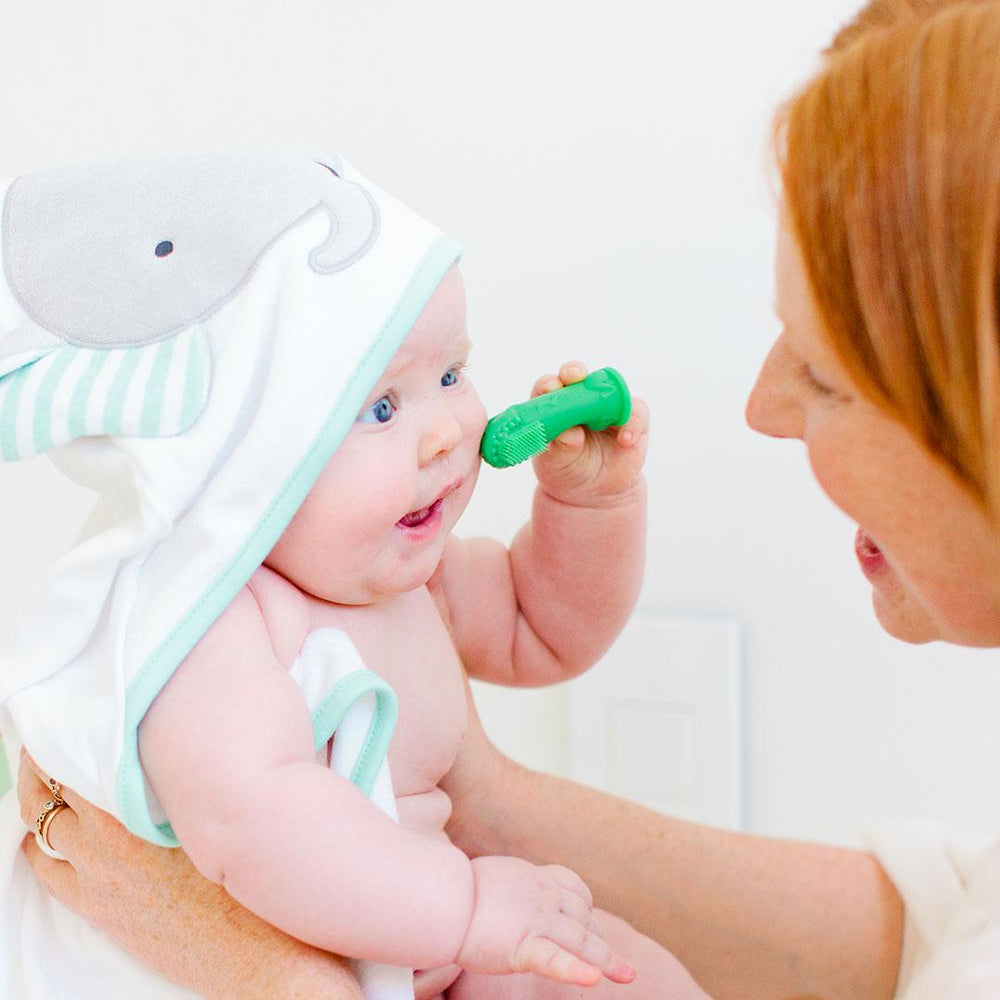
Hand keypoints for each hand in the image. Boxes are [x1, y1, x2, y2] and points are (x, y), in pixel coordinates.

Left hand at [16, 750, 360, 999]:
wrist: (263, 948)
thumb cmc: (266, 867)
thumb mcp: (248, 799)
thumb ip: (217, 760)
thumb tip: (219, 722)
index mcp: (153, 793)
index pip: (96, 739)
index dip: (82, 717)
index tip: (87, 702)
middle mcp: (115, 827)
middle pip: (58, 774)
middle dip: (50, 750)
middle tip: (55, 729)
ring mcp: (100, 870)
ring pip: (44, 817)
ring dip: (39, 792)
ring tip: (44, 774)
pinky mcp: (97, 906)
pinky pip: (45, 867)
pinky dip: (38, 841)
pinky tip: (43, 832)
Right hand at [455, 855, 635, 985]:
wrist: (438, 896)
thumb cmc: (454, 891)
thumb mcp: (491, 879)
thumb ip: (509, 888)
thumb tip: (501, 896)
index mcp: (533, 877)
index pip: (572, 889)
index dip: (585, 907)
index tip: (589, 921)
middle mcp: (542, 894)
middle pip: (582, 916)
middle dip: (600, 939)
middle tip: (617, 963)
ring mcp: (536, 918)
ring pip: (581, 939)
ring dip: (608, 958)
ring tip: (628, 975)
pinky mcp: (523, 944)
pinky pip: (555, 959)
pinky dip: (577, 970)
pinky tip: (594, 980)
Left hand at [529, 361, 648, 507]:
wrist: (592, 493)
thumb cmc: (566, 471)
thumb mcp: (556, 463)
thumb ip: (560, 447)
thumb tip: (570, 433)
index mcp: (554, 407)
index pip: (548, 387)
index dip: (548, 384)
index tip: (550, 388)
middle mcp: (579, 400)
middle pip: (577, 375)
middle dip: (574, 371)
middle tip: (574, 376)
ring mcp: (607, 407)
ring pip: (611, 388)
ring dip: (608, 396)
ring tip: (602, 420)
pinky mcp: (631, 420)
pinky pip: (636, 412)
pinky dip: (632, 424)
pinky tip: (625, 441)